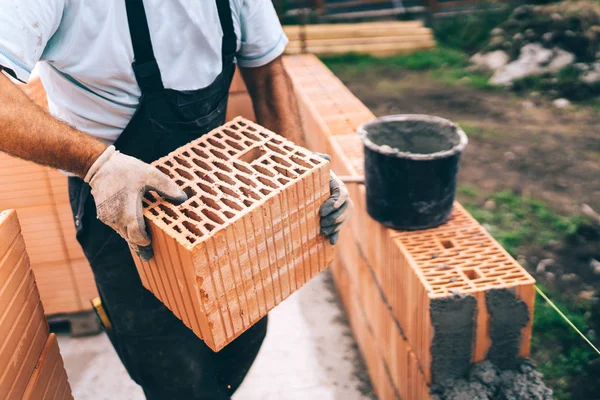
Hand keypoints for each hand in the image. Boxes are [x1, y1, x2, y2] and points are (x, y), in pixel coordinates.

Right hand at [84, 146, 186, 260]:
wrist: (99, 166)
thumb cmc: (126, 170)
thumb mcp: (150, 174)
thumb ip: (166, 187)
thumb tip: (183, 198)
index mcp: (127, 210)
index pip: (135, 234)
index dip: (144, 242)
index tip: (151, 244)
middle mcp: (115, 217)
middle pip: (129, 238)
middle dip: (140, 246)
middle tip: (150, 255)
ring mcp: (108, 217)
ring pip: (123, 233)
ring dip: (133, 237)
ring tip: (145, 243)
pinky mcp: (104, 215)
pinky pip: (117, 227)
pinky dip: (126, 230)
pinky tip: (135, 229)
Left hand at [314, 153, 352, 244]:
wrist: (306, 185)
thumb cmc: (308, 173)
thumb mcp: (311, 165)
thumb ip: (317, 159)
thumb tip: (326, 157)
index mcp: (336, 185)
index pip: (342, 194)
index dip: (334, 203)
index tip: (322, 210)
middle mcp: (342, 197)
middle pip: (345, 208)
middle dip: (335, 217)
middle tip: (321, 221)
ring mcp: (340, 208)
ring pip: (343, 218)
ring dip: (335, 226)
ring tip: (322, 230)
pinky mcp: (335, 218)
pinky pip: (339, 228)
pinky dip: (336, 235)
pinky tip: (331, 241)